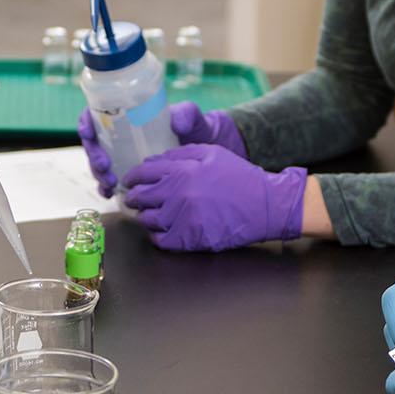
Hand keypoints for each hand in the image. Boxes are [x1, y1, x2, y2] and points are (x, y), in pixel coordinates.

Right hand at [77, 102, 244, 197]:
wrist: (211, 153)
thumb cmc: (199, 130)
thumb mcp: (195, 118)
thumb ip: (188, 115)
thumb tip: (177, 121)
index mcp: (131, 116)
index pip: (99, 115)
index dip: (87, 122)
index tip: (88, 133)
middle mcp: (124, 136)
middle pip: (96, 144)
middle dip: (93, 156)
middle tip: (105, 167)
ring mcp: (126, 156)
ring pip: (100, 164)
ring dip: (99, 174)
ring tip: (110, 183)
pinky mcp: (133, 176)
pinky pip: (112, 181)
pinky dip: (107, 188)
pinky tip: (112, 195)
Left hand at [119, 144, 304, 251]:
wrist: (265, 205)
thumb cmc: (239, 177)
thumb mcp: (212, 153)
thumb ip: (180, 154)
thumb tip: (153, 161)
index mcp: (182, 171)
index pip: (143, 173)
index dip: (132, 177)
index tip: (129, 181)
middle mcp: (178, 195)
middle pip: (140, 197)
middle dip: (134, 197)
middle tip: (134, 198)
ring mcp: (182, 219)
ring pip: (147, 220)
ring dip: (145, 216)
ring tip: (149, 213)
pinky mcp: (190, 240)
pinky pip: (160, 240)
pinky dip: (156, 235)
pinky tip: (160, 230)